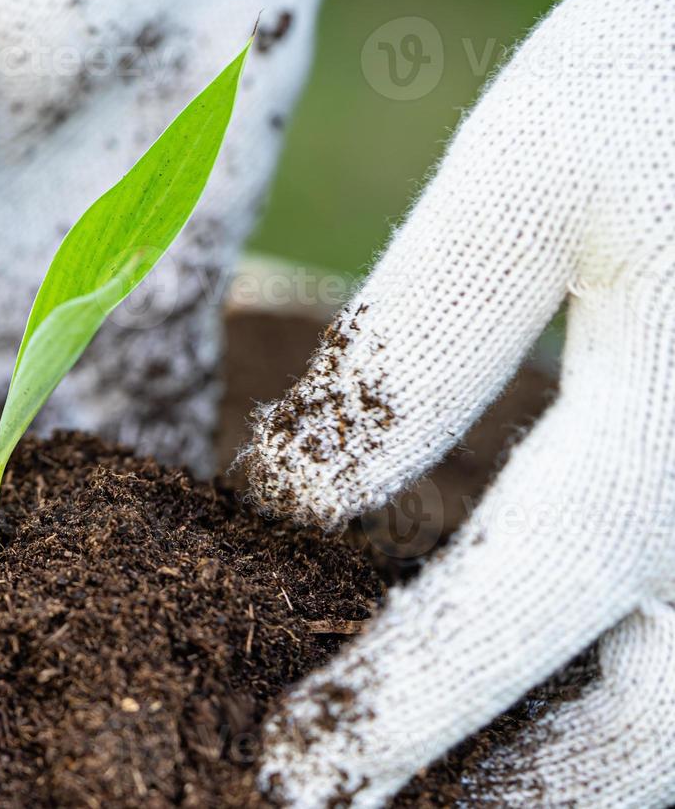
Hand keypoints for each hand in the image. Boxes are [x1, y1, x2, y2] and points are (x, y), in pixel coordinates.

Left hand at [244, 0, 674, 806]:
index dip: (399, 703)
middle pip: (642, 732)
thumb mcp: (532, 179)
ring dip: (569, 776)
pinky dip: (628, 706)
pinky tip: (541, 714)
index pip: (516, 611)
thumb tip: (289, 500)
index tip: (290, 777)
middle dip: (508, 797)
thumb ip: (416, 350)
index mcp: (671, 437)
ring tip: (444, 801)